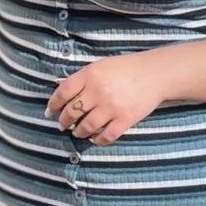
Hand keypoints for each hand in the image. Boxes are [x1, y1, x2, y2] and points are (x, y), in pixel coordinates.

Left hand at [44, 54, 164, 144]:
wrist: (155, 74)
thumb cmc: (126, 68)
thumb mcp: (100, 66)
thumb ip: (82, 78)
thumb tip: (61, 91)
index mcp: (90, 75)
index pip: (63, 92)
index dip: (53, 104)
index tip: (50, 111)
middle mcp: (98, 91)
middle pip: (72, 112)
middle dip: (64, 121)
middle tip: (62, 125)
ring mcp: (112, 107)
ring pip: (86, 127)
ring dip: (78, 132)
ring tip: (77, 132)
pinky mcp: (125, 120)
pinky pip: (105, 136)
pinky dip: (97, 140)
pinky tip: (94, 138)